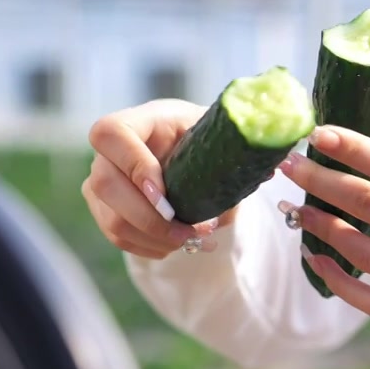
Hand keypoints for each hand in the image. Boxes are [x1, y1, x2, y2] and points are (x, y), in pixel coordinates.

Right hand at [84, 99, 231, 258]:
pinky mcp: (104, 209)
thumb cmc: (206, 143)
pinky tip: (177, 243)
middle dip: (151, 219)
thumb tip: (268, 172)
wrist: (191, 158)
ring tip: (192, 240)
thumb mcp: (219, 138)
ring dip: (155, 238)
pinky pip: (119, 237)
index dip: (133, 166)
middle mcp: (110, 151)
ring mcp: (101, 180)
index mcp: (139, 121)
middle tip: (191, 232)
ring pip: (112, 219)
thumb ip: (236, 150)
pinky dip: (151, 247)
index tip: (165, 195)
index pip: (111, 135)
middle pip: (105, 184)